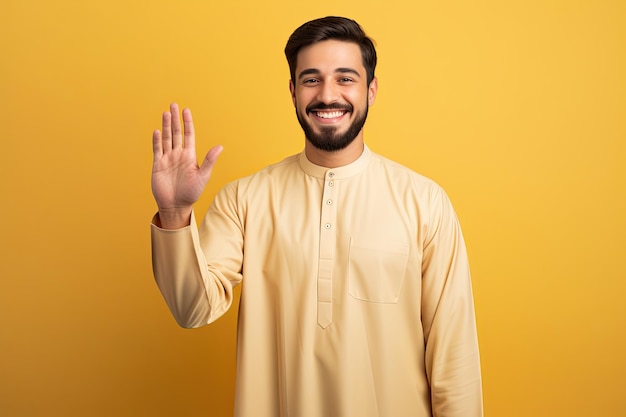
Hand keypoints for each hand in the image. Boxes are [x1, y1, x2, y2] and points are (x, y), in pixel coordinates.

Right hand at [151, 103, 221, 227]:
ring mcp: (167, 159)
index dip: (187, 123)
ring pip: (166, 138)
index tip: (186, 110)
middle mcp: (178, 155)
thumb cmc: (192, 193)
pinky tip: (157, 131)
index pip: (189, 135)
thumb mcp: (203, 176)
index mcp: (190, 156)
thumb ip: (210, 161)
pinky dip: (157, 140)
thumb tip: (220, 147)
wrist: (176, 206)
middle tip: (174, 105)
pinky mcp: (158, 165)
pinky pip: (157, 150)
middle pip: (176, 133)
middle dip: (175, 119)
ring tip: (166, 113)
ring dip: (165, 126)